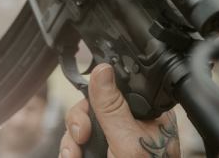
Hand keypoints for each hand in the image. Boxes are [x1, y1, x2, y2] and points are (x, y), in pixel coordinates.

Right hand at [60, 64, 180, 157]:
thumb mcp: (127, 142)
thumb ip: (112, 107)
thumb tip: (102, 69)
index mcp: (148, 114)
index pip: (117, 87)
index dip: (97, 92)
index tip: (88, 105)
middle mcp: (131, 123)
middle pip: (93, 104)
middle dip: (80, 120)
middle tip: (82, 137)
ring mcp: (114, 139)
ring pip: (82, 125)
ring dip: (72, 140)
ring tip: (74, 155)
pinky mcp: (101, 152)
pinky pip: (78, 144)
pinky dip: (71, 151)